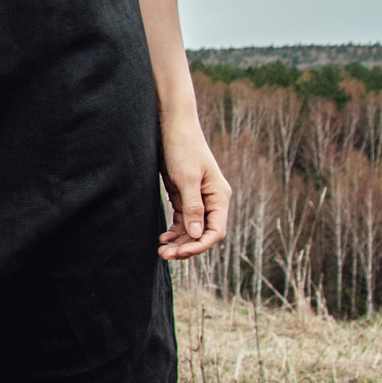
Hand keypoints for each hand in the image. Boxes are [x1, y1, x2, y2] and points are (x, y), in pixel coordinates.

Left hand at [158, 116, 228, 260]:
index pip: (216, 231)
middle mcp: (212, 200)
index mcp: (219, 196)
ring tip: (161, 251)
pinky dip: (174, 230)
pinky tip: (163, 237)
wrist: (172, 127)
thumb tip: (197, 234)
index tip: (181, 252)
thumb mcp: (187, 178)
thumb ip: (193, 207)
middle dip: (186, 246)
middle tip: (164, 255)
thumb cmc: (183, 148)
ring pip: (192, 229)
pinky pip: (182, 220)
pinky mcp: (185, 196)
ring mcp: (198, 199)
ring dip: (179, 241)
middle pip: (203, 233)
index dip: (200, 246)